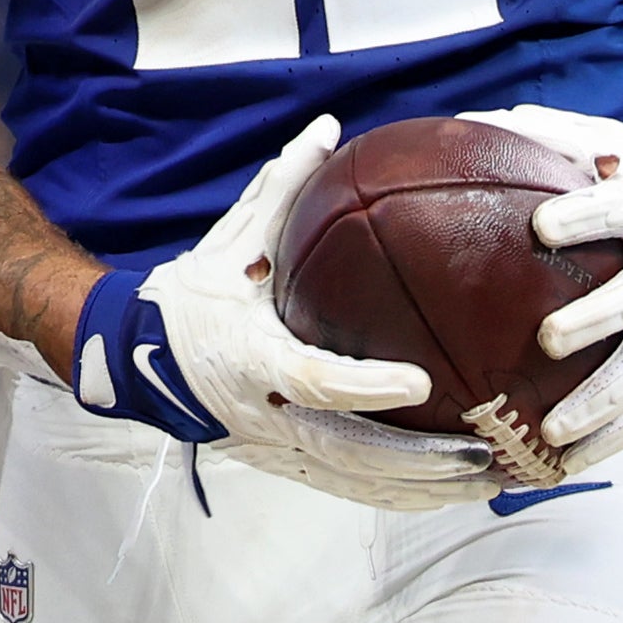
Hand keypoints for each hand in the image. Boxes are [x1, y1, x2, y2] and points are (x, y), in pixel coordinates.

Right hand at [73, 115, 493, 511]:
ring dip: (422, 487)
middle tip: (481, 451)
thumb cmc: (195, 294)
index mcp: (250, 354)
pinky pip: (349, 489)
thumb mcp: (232, 239)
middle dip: (417, 460)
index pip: (313, 380)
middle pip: (347, 452)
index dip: (366, 387)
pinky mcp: (283, 464)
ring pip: (356, 482)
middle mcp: (262, 411)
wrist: (136, 358)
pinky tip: (447, 492)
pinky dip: (400, 496)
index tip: (419, 383)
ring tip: (485, 482)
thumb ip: (282, 186)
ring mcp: (274, 446)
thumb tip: (328, 127)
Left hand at [471, 106, 622, 476]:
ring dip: (607, 402)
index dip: (591, 213)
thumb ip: (552, 136)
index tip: (544, 225)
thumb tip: (468, 122)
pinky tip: (570, 463)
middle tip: (549, 339)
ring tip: (553, 432)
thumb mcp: (615, 143)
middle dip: (602, 318)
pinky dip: (618, 436)